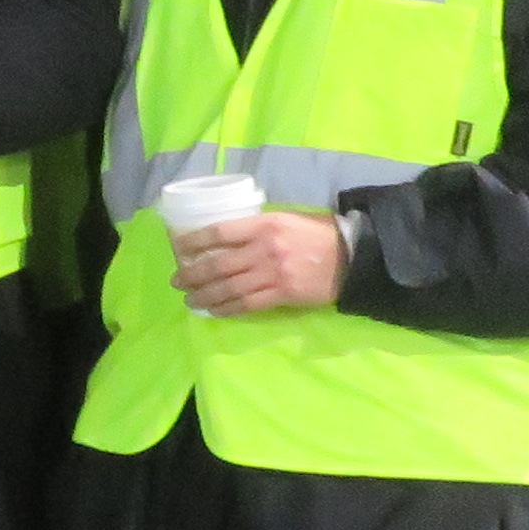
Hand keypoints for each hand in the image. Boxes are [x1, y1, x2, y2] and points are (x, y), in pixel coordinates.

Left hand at [173, 209, 345, 316]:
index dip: (195, 241)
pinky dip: (227, 308)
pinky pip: (248, 304)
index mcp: (265, 225)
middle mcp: (265, 249)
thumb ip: (259, 227)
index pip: (220, 232)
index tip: (178, 247)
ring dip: (205, 295)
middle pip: (219, 264)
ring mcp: (273, 273)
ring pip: (229, 288)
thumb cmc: (319, 234)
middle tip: (176, 281)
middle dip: (193, 274)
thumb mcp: (288, 219)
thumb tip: (228, 236)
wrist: (352, 257)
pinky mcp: (283, 294)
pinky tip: (214, 310)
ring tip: (189, 299)